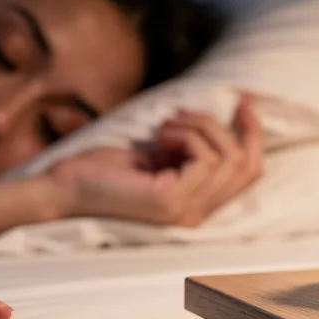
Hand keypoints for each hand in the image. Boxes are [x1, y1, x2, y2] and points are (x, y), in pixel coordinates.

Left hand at [49, 98, 263, 225]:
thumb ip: (187, 147)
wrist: (64, 187)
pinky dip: (187, 137)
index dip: (254, 135)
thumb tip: (217, 120)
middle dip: (225, 127)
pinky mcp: (170, 202)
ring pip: (228, 159)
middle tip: (184, 113)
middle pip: (248, 166)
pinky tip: (159, 137)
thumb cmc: (101, 170)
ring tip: (165, 126)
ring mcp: (185, 212)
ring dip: (200, 128)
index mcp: (196, 205)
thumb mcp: (155, 154)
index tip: (243, 103)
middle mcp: (196, 215)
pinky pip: (204, 160)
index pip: (250, 175)